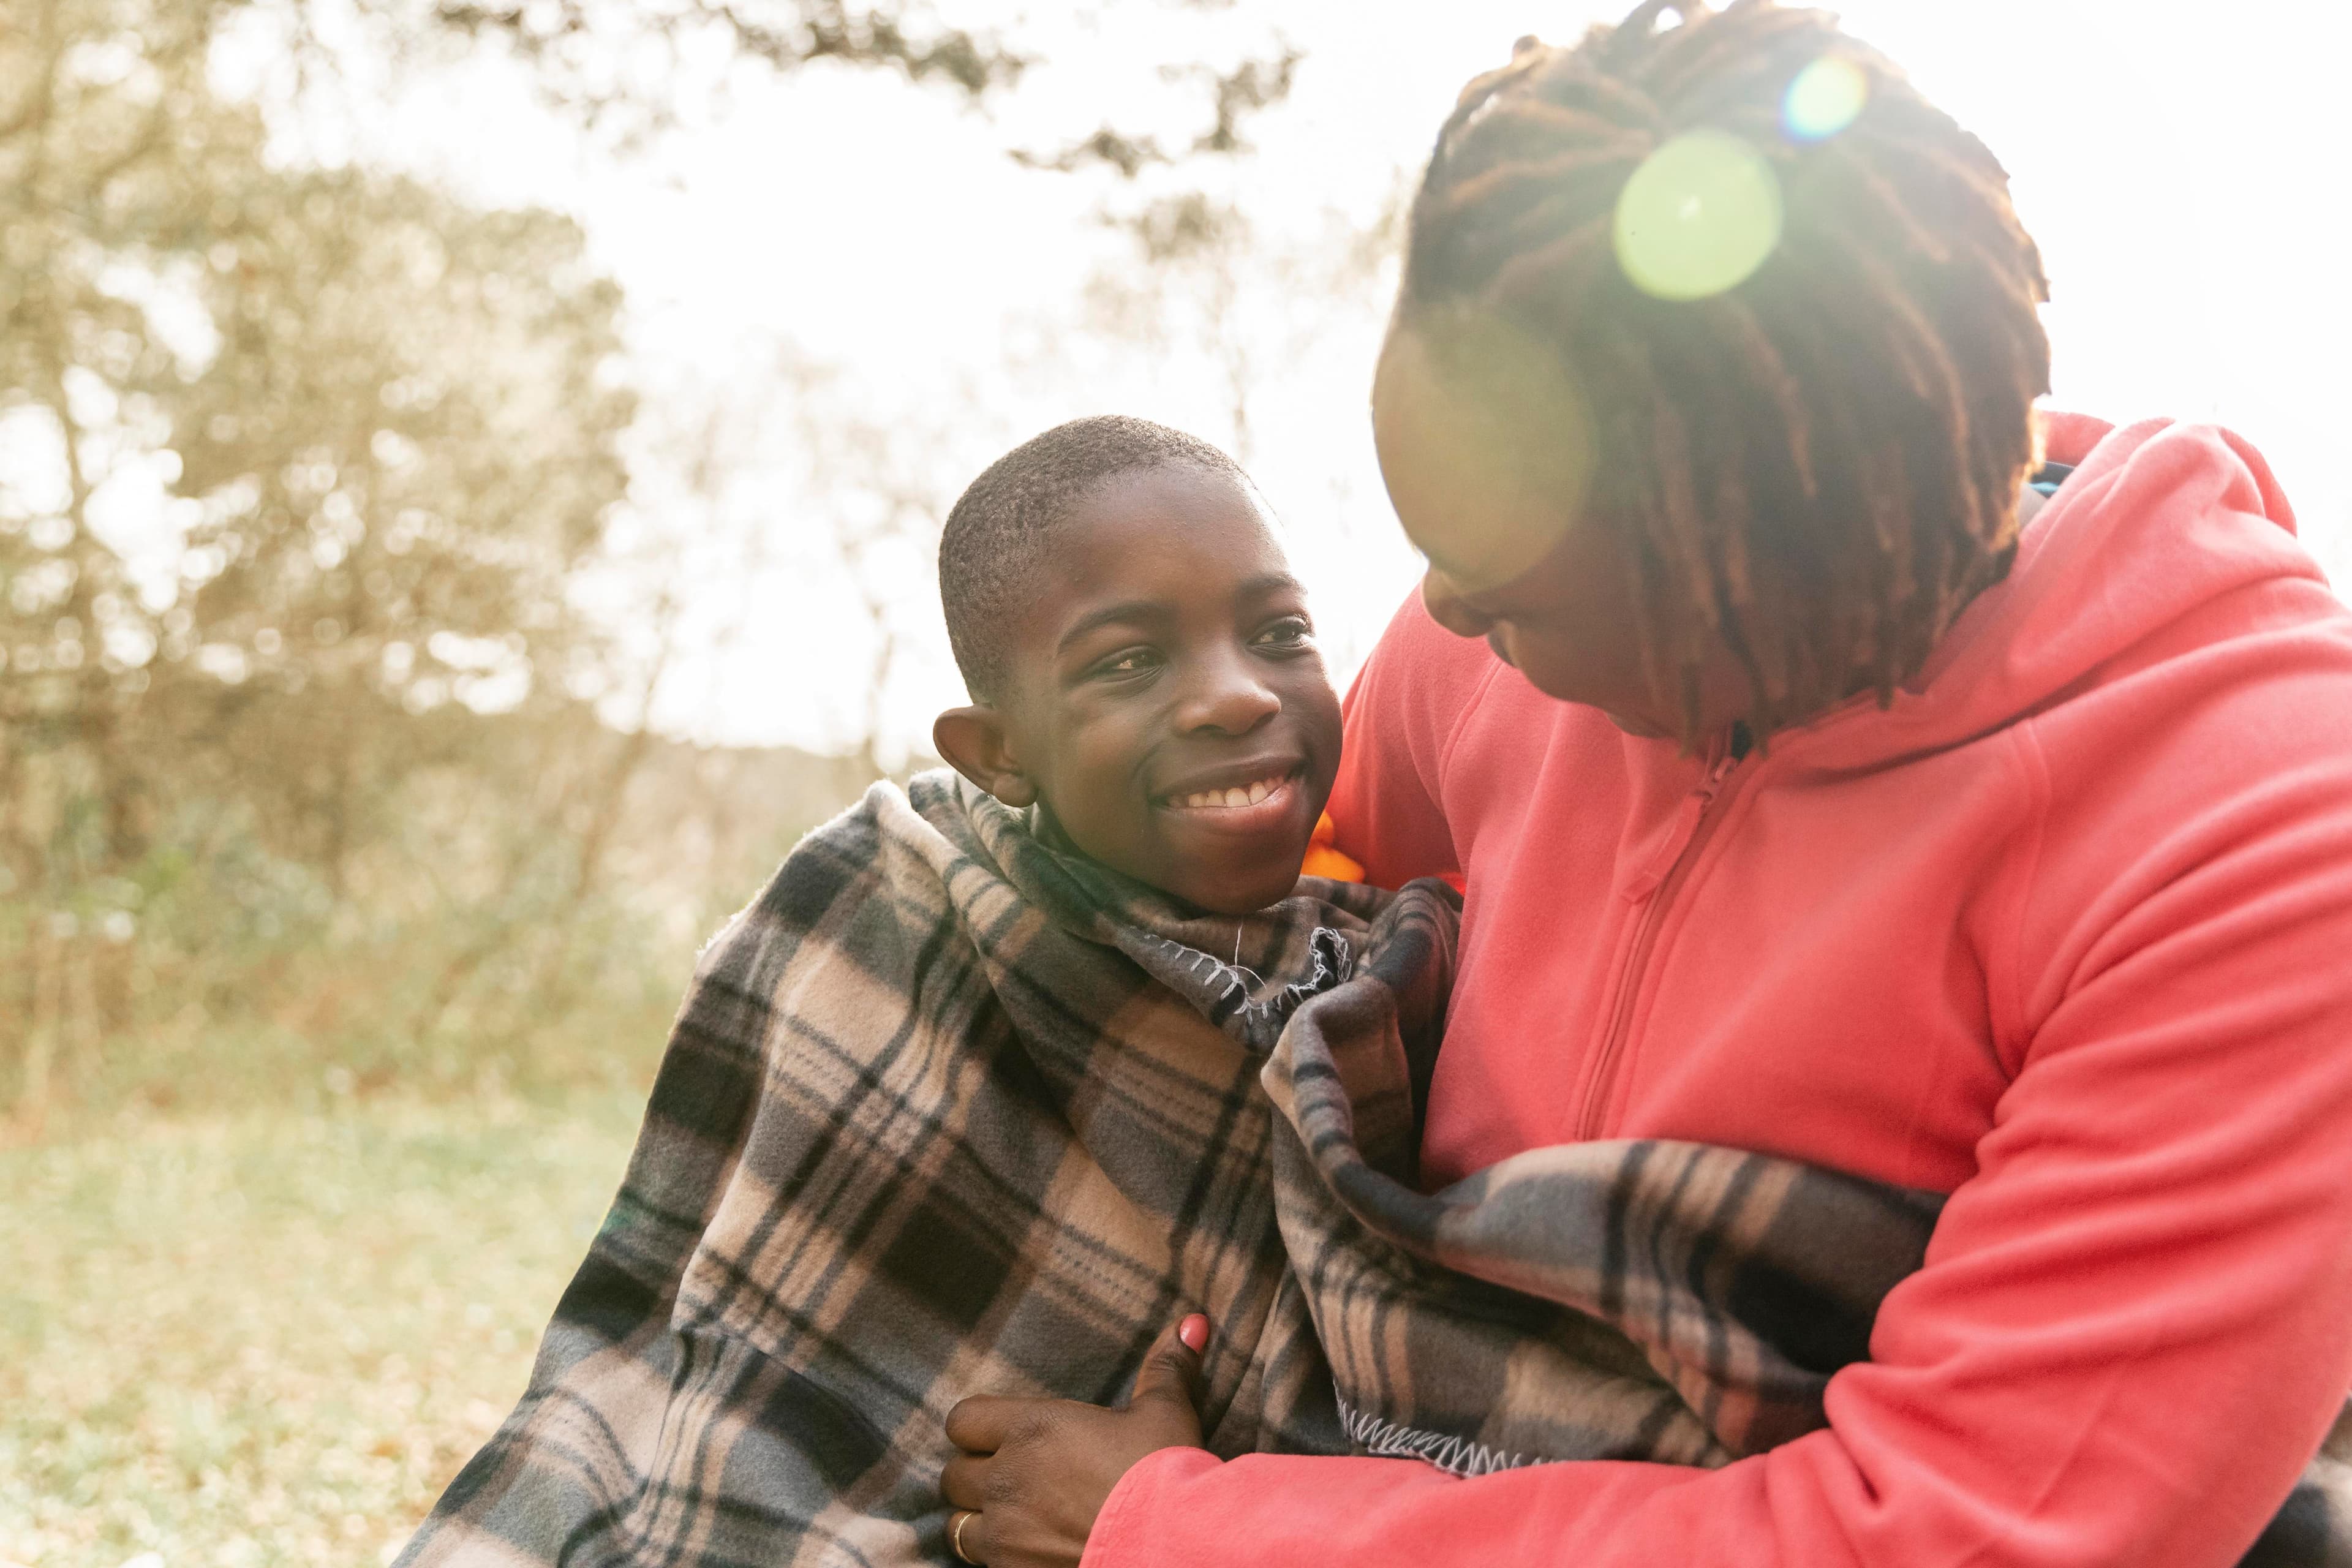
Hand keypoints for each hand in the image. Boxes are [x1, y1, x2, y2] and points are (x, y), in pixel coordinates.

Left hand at [940, 1314, 1209, 1567]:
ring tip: (1006, 1517)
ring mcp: (1005, 1533)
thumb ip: (1165, 1367)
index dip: (976, 1426)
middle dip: (974, 1474)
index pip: (963, 1420)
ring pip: (956, 1523)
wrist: (1173, 1544)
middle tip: (1007, 1476)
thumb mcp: (1165, 1413)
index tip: (998, 1433)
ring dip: (976, 1518)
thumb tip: (1192, 1323)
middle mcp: (1007, 1478)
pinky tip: (1022, 1546)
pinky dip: (993, 1553)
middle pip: (953, 1474)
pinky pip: (977, 1561)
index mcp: (1031, 1428)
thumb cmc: (1163, 1472)